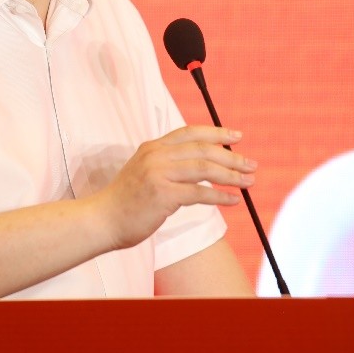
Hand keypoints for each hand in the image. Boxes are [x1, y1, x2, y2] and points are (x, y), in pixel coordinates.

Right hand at [93, 125, 256, 250]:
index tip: (237, 136)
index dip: (216, 132)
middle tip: (251, 164)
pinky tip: (233, 200)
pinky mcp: (162, 194)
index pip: (191, 132)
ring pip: (204, 168)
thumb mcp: (145, 173)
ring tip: (249, 181)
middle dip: (231, 156)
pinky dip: (219, 196)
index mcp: (153, 147)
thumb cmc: (126, 202)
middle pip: (202, 149)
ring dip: (231, 175)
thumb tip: (203, 168)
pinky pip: (199, 193)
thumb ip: (168, 165)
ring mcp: (158, 173)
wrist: (102, 220)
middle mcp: (156, 155)